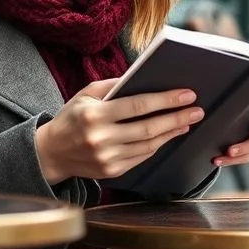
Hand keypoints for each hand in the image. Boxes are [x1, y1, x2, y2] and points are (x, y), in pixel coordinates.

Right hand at [35, 78, 205, 183]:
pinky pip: (142, 156)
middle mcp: (101, 138)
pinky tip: (169, 134)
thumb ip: (114, 85)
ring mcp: (107, 158)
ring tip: (187, 121)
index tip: (187, 94)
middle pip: (148, 128)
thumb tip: (145, 77)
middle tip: (197, 110)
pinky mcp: (112, 171)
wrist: (51, 153)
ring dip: (172, 132)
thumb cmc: (72, 117)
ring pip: (149, 144)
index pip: (137, 106)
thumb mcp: (86, 94)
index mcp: (95, 115)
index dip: (165, 100)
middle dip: (176, 118)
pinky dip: (158, 144)